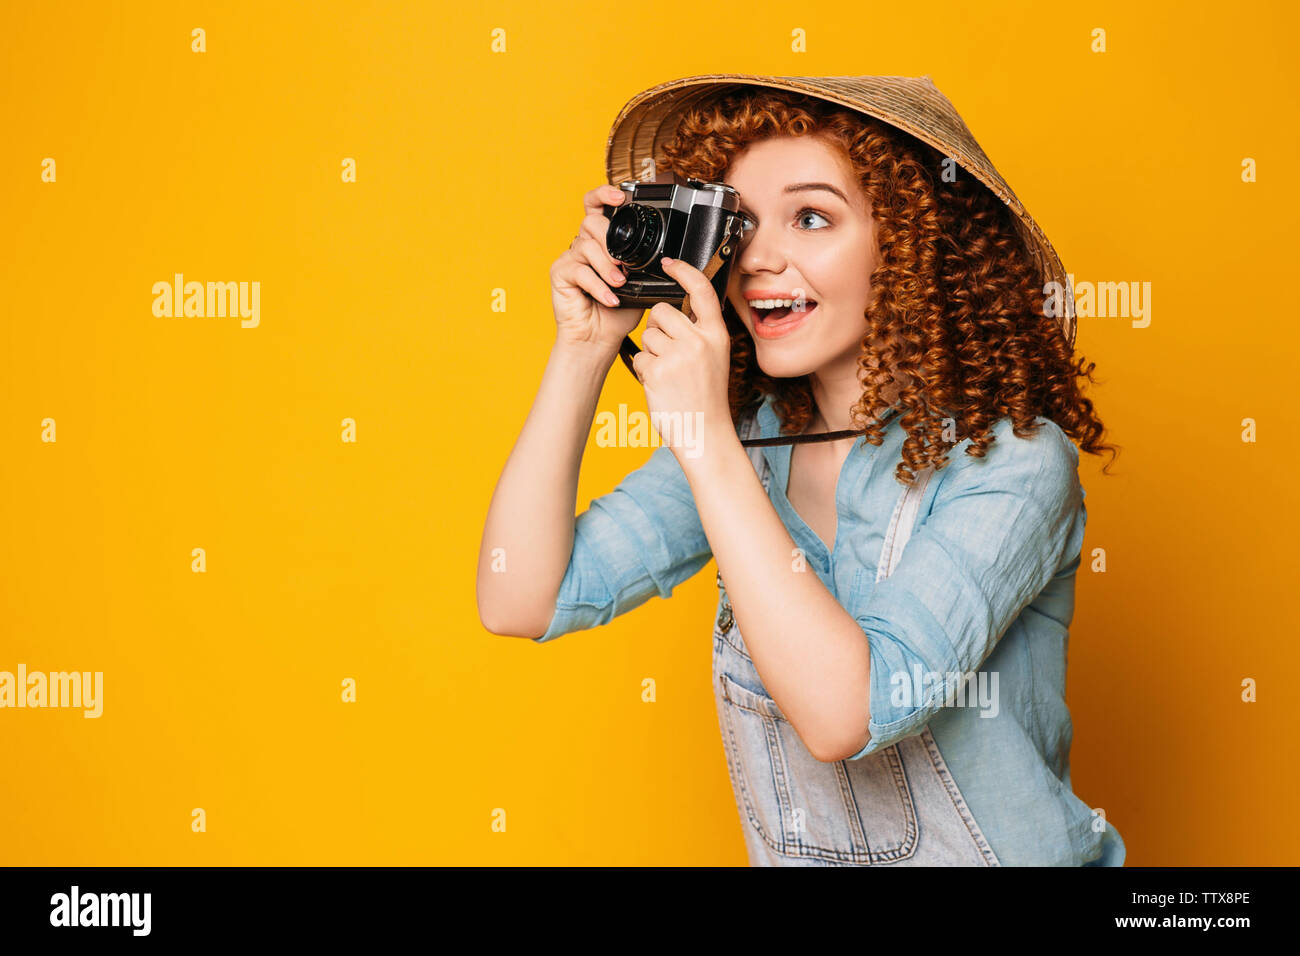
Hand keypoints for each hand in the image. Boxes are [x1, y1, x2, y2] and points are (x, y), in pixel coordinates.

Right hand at [549, 184, 645, 356]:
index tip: (621, 198)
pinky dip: (598, 285)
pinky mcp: (560, 273)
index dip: (605, 194)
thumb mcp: (640, 283)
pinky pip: (579, 269)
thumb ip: (644, 263)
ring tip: (619, 285)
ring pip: (587, 245)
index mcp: (601, 241)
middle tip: (623, 265)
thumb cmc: (618, 312)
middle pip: (591, 221)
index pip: (596, 205)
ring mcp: (569, 258)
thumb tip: (665, 252)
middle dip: (611, 241)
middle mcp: (583, 245)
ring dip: (607, 267)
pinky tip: (609, 299)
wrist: (600, 339)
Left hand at [631, 257, 732, 460]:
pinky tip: (658, 384)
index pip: (701, 290)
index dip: (684, 270)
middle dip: (657, 328)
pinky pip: (639, 356)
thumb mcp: (714, 357)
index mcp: (716, 334)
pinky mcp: (656, 371)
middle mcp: (698, 341)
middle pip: (662, 312)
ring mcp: (677, 356)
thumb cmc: (706, 396)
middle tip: (668, 353)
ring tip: (667, 374)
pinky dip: (643, 370)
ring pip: (648, 335)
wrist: (704, 431)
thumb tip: (675, 310)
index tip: (669, 263)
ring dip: (650, 352)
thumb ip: (699, 332)